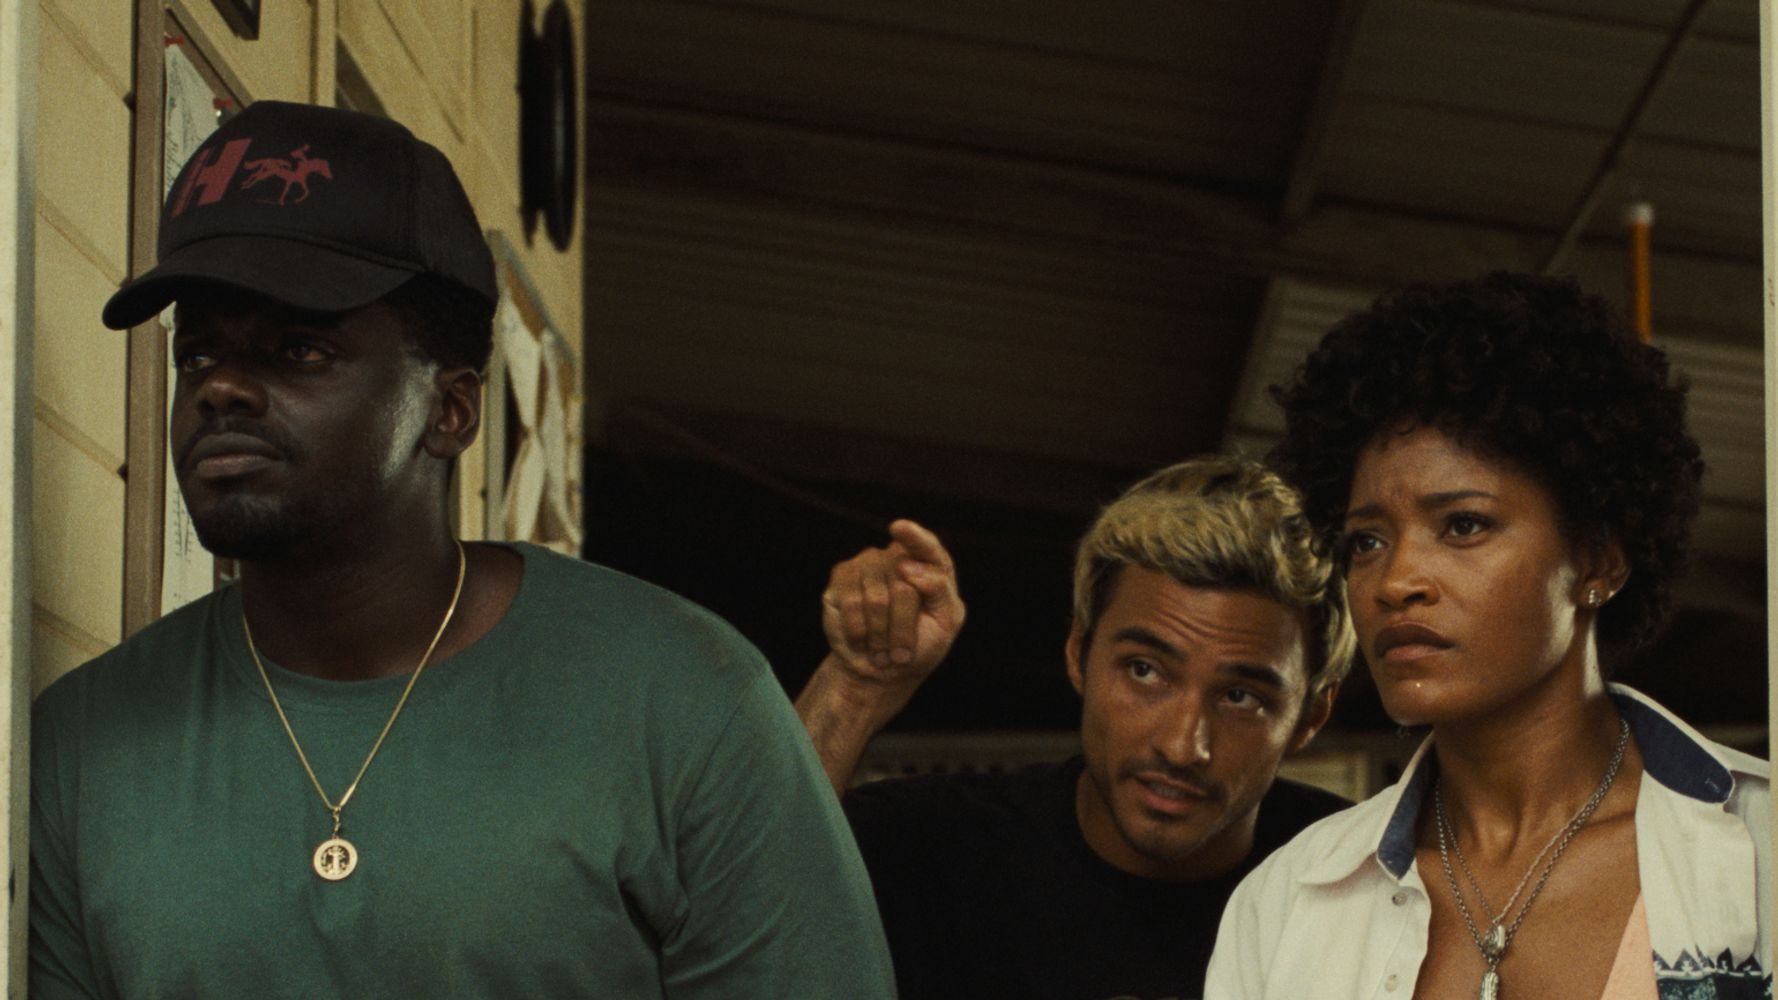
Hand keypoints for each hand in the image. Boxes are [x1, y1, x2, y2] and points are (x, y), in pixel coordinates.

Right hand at [798, 519, 965, 792]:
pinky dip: (859, 632)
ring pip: (876, 599)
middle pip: (904, 587)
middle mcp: (897, 557)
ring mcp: (867, 565)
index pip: (926, 546)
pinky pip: (851, 604)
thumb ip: (940, 591)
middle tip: (902, 655)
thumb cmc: (921, 645)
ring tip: (883, 651)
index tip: (899, 528)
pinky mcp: (841, 578)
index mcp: (929, 564)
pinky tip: (862, 641)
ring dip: (881, 636)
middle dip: (903, 629)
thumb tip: (908, 566)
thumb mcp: (946, 623)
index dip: (915, 537)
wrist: (883, 671)